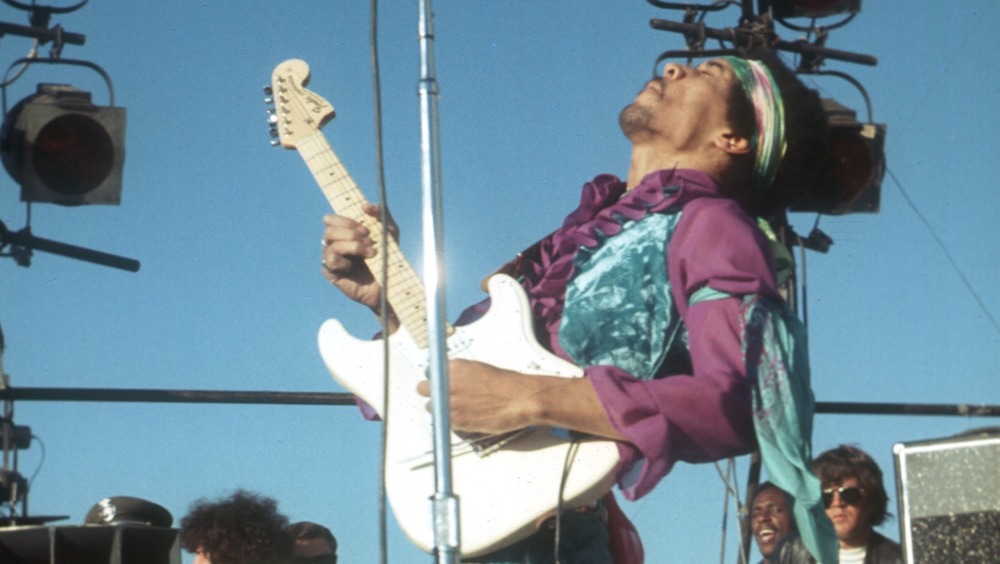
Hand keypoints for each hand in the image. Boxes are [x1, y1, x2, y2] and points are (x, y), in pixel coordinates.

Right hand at [321, 203, 398, 322]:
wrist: (390, 285)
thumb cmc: (389, 258)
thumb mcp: (390, 231)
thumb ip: (381, 213)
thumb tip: (365, 205)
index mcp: (344, 233)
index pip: (330, 219)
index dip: (345, 220)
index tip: (365, 229)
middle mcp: (335, 244)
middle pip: (329, 230)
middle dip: (351, 233)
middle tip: (369, 241)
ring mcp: (331, 258)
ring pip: (330, 243)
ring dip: (353, 246)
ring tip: (371, 254)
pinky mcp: (330, 273)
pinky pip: (330, 259)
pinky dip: (345, 261)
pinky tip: (354, 267)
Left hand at [417, 359, 540, 434]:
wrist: (520, 399)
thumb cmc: (506, 384)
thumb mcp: (478, 369)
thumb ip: (459, 374)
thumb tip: (448, 379)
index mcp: (454, 367)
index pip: (430, 372)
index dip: (435, 379)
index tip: (439, 384)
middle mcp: (448, 383)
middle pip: (423, 389)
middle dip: (432, 393)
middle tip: (444, 398)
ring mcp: (449, 402)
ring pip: (431, 408)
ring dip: (440, 409)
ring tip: (459, 410)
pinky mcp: (455, 420)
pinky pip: (443, 421)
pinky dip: (451, 421)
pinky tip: (467, 418)